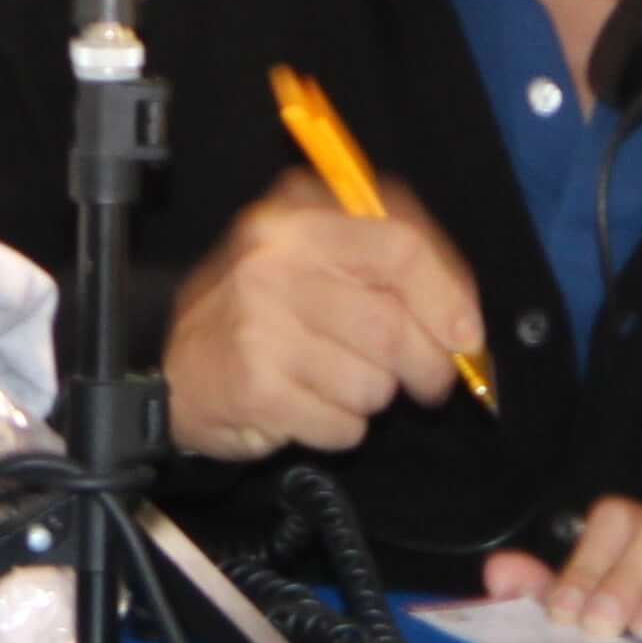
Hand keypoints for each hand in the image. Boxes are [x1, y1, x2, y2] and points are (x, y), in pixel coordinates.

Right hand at [164, 167, 489, 463]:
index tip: (466, 334)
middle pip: (393, 324)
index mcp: (298, 215)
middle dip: (426, 365)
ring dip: (374, 397)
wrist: (175, 370)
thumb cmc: (265, 312)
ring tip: (341, 383)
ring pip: (373, 382)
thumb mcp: (314, 257)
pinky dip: (343, 427)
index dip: (446, 295)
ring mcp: (259, 325)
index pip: (399, 246)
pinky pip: (342, 424)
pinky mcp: (254, 387)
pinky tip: (313, 408)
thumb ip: (388, 262)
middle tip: (426, 381)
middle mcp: (273, 261)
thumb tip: (462, 314)